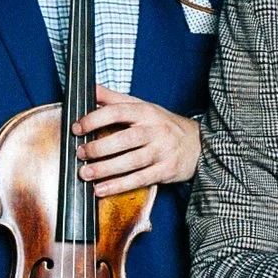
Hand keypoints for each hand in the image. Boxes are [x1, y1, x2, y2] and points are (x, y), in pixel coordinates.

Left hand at [76, 88, 200, 196]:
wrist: (199, 144)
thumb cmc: (164, 125)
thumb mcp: (143, 107)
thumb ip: (114, 99)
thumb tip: (89, 88)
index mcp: (146, 112)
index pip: (118, 111)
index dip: (95, 119)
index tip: (77, 127)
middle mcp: (155, 130)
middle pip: (125, 139)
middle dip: (99, 148)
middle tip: (80, 153)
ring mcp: (162, 151)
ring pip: (131, 162)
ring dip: (106, 169)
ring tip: (86, 174)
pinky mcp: (165, 171)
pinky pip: (140, 179)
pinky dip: (119, 186)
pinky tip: (102, 189)